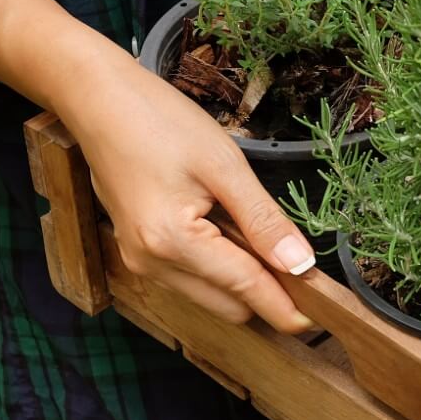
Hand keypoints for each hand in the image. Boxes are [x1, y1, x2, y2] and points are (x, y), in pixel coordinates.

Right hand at [0, 0, 314, 333]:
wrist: (99, 100)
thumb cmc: (161, 122)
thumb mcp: (225, 166)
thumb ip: (264, 221)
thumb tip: (300, 264)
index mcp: (172, 243)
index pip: (245, 291)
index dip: (286, 306)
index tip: (322, 319)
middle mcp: (151, 264)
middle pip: (229, 305)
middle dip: (267, 291)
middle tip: (303, 262)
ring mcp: (140, 260)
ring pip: (210, 295)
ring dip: (243, 277)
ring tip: (259, 231)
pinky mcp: (139, 251)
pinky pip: (191, 276)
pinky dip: (220, 265)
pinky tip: (230, 228)